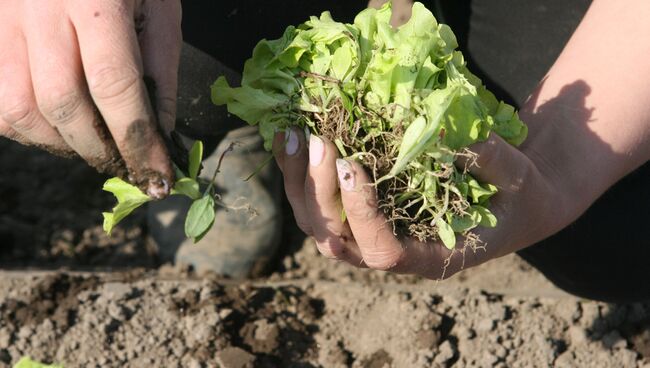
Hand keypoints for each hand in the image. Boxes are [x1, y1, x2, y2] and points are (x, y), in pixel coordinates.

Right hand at [0, 0, 181, 197]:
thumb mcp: (159, 10)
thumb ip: (159, 71)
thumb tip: (160, 132)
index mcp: (96, 1)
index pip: (115, 88)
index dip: (138, 141)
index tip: (158, 175)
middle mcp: (40, 11)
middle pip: (62, 105)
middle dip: (99, 149)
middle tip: (126, 165)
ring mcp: (4, 22)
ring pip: (19, 109)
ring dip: (60, 144)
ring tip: (92, 147)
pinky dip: (28, 127)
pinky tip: (57, 125)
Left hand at [273, 129, 560, 278]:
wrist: (512, 202)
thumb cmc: (517, 195)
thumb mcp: (518, 178)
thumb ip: (493, 161)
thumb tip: (458, 132)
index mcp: (434, 257)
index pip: (385, 252)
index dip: (362, 215)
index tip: (351, 166)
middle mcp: (396, 254)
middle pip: (339, 241)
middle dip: (321, 193)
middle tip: (318, 141)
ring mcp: (374, 236)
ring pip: (320, 227)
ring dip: (300, 186)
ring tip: (293, 137)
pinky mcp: (363, 216)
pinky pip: (322, 206)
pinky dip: (302, 178)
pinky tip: (292, 141)